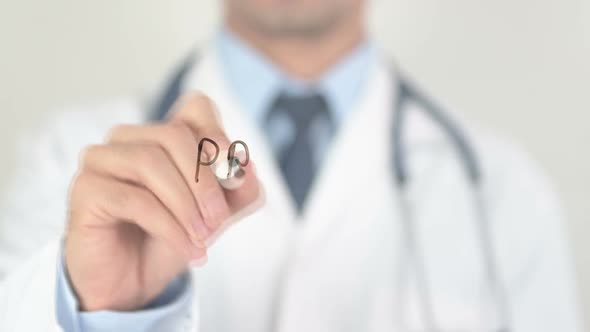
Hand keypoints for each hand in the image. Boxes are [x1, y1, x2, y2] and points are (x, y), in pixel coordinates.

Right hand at [65, 93, 261, 310]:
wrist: (132, 282)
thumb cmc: (170, 238)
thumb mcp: (216, 214)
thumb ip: (239, 191)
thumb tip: (248, 168)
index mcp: (161, 136)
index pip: (195, 108)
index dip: (217, 134)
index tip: (233, 174)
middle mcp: (128, 139)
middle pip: (174, 135)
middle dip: (205, 181)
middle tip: (219, 221)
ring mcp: (101, 160)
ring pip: (151, 163)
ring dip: (186, 206)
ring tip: (202, 239)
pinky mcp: (86, 189)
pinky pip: (134, 199)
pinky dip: (169, 227)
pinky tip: (187, 249)